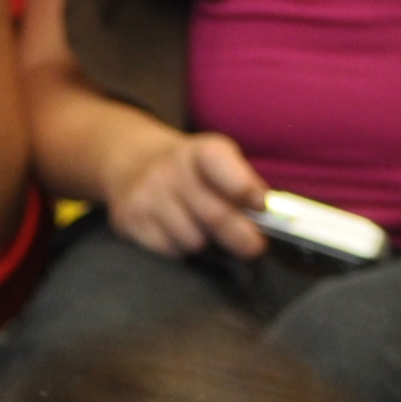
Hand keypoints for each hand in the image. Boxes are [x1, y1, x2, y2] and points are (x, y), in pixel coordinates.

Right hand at [105, 130, 268, 258]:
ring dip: (206, 244)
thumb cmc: (188, 169)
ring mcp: (148, 196)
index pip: (222, 165)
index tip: (262, 205)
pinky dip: (181, 250)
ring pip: (192, 240)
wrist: (131, 160)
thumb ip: (241, 184)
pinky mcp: (131, 221)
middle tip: (253, 247)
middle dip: (241, 237)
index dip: (244, 187)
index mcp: (200, 150)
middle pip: (214, 215)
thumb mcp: (216, 160)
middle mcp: (170, 169)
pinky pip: (169, 251)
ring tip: (205, 232)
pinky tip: (179, 235)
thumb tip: (270, 216)